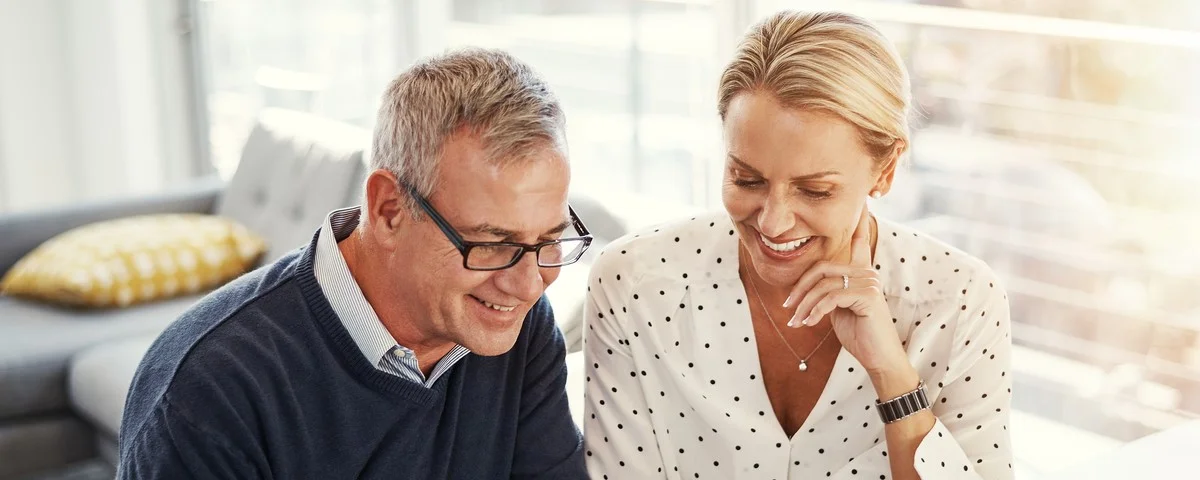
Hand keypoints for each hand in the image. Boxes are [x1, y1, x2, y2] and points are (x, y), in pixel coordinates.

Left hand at [782, 205, 907, 373]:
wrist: (878, 358)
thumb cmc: (859, 333)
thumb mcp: (838, 308)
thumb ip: (827, 291)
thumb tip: (805, 287)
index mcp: (861, 271)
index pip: (859, 240)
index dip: (857, 221)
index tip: (862, 201)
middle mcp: (867, 272)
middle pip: (821, 268)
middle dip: (800, 288)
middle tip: (788, 306)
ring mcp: (868, 282)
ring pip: (823, 284)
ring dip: (803, 305)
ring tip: (795, 321)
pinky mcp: (867, 296)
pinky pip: (830, 297)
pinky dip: (814, 311)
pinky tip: (808, 324)